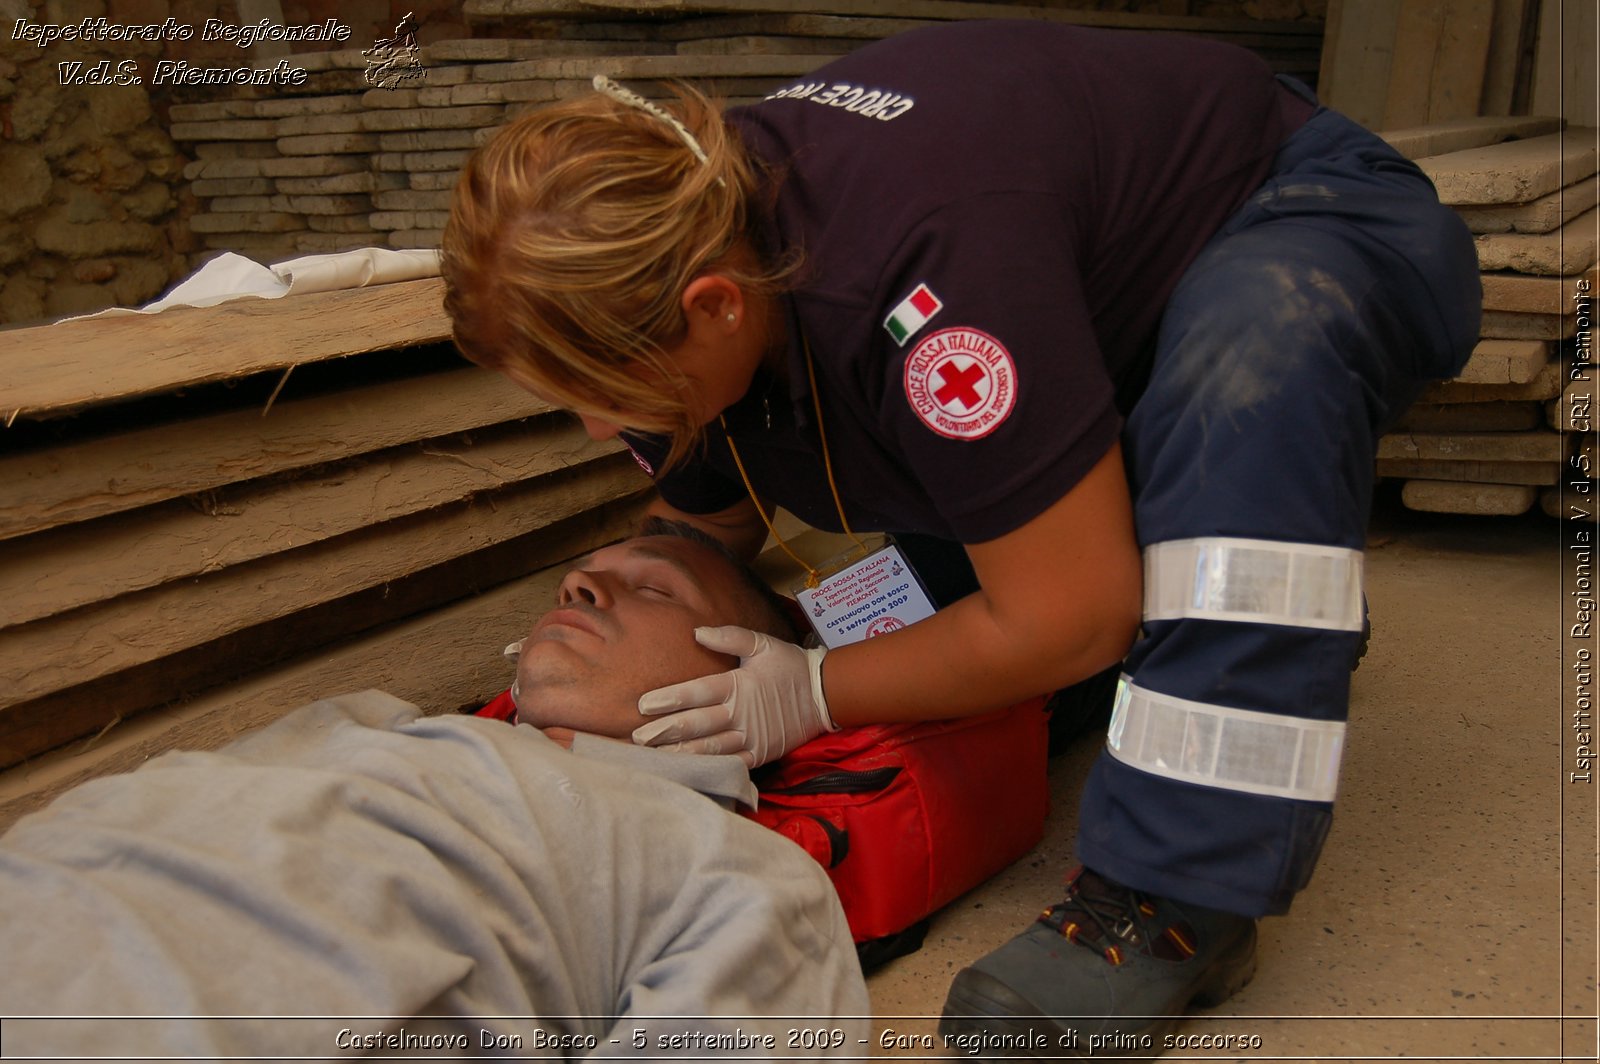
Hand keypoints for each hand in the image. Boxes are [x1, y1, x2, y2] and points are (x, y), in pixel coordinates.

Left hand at [632, 626, 835, 766]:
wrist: (825, 694)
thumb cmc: (789, 666)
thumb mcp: (763, 643)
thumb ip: (730, 636)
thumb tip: (697, 632)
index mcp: (738, 684)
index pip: (697, 692)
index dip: (669, 699)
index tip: (643, 705)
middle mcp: (741, 713)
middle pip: (697, 724)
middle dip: (665, 732)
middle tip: (637, 738)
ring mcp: (751, 737)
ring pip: (709, 748)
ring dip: (680, 753)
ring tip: (654, 757)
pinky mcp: (759, 754)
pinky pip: (729, 764)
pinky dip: (708, 768)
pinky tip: (687, 771)